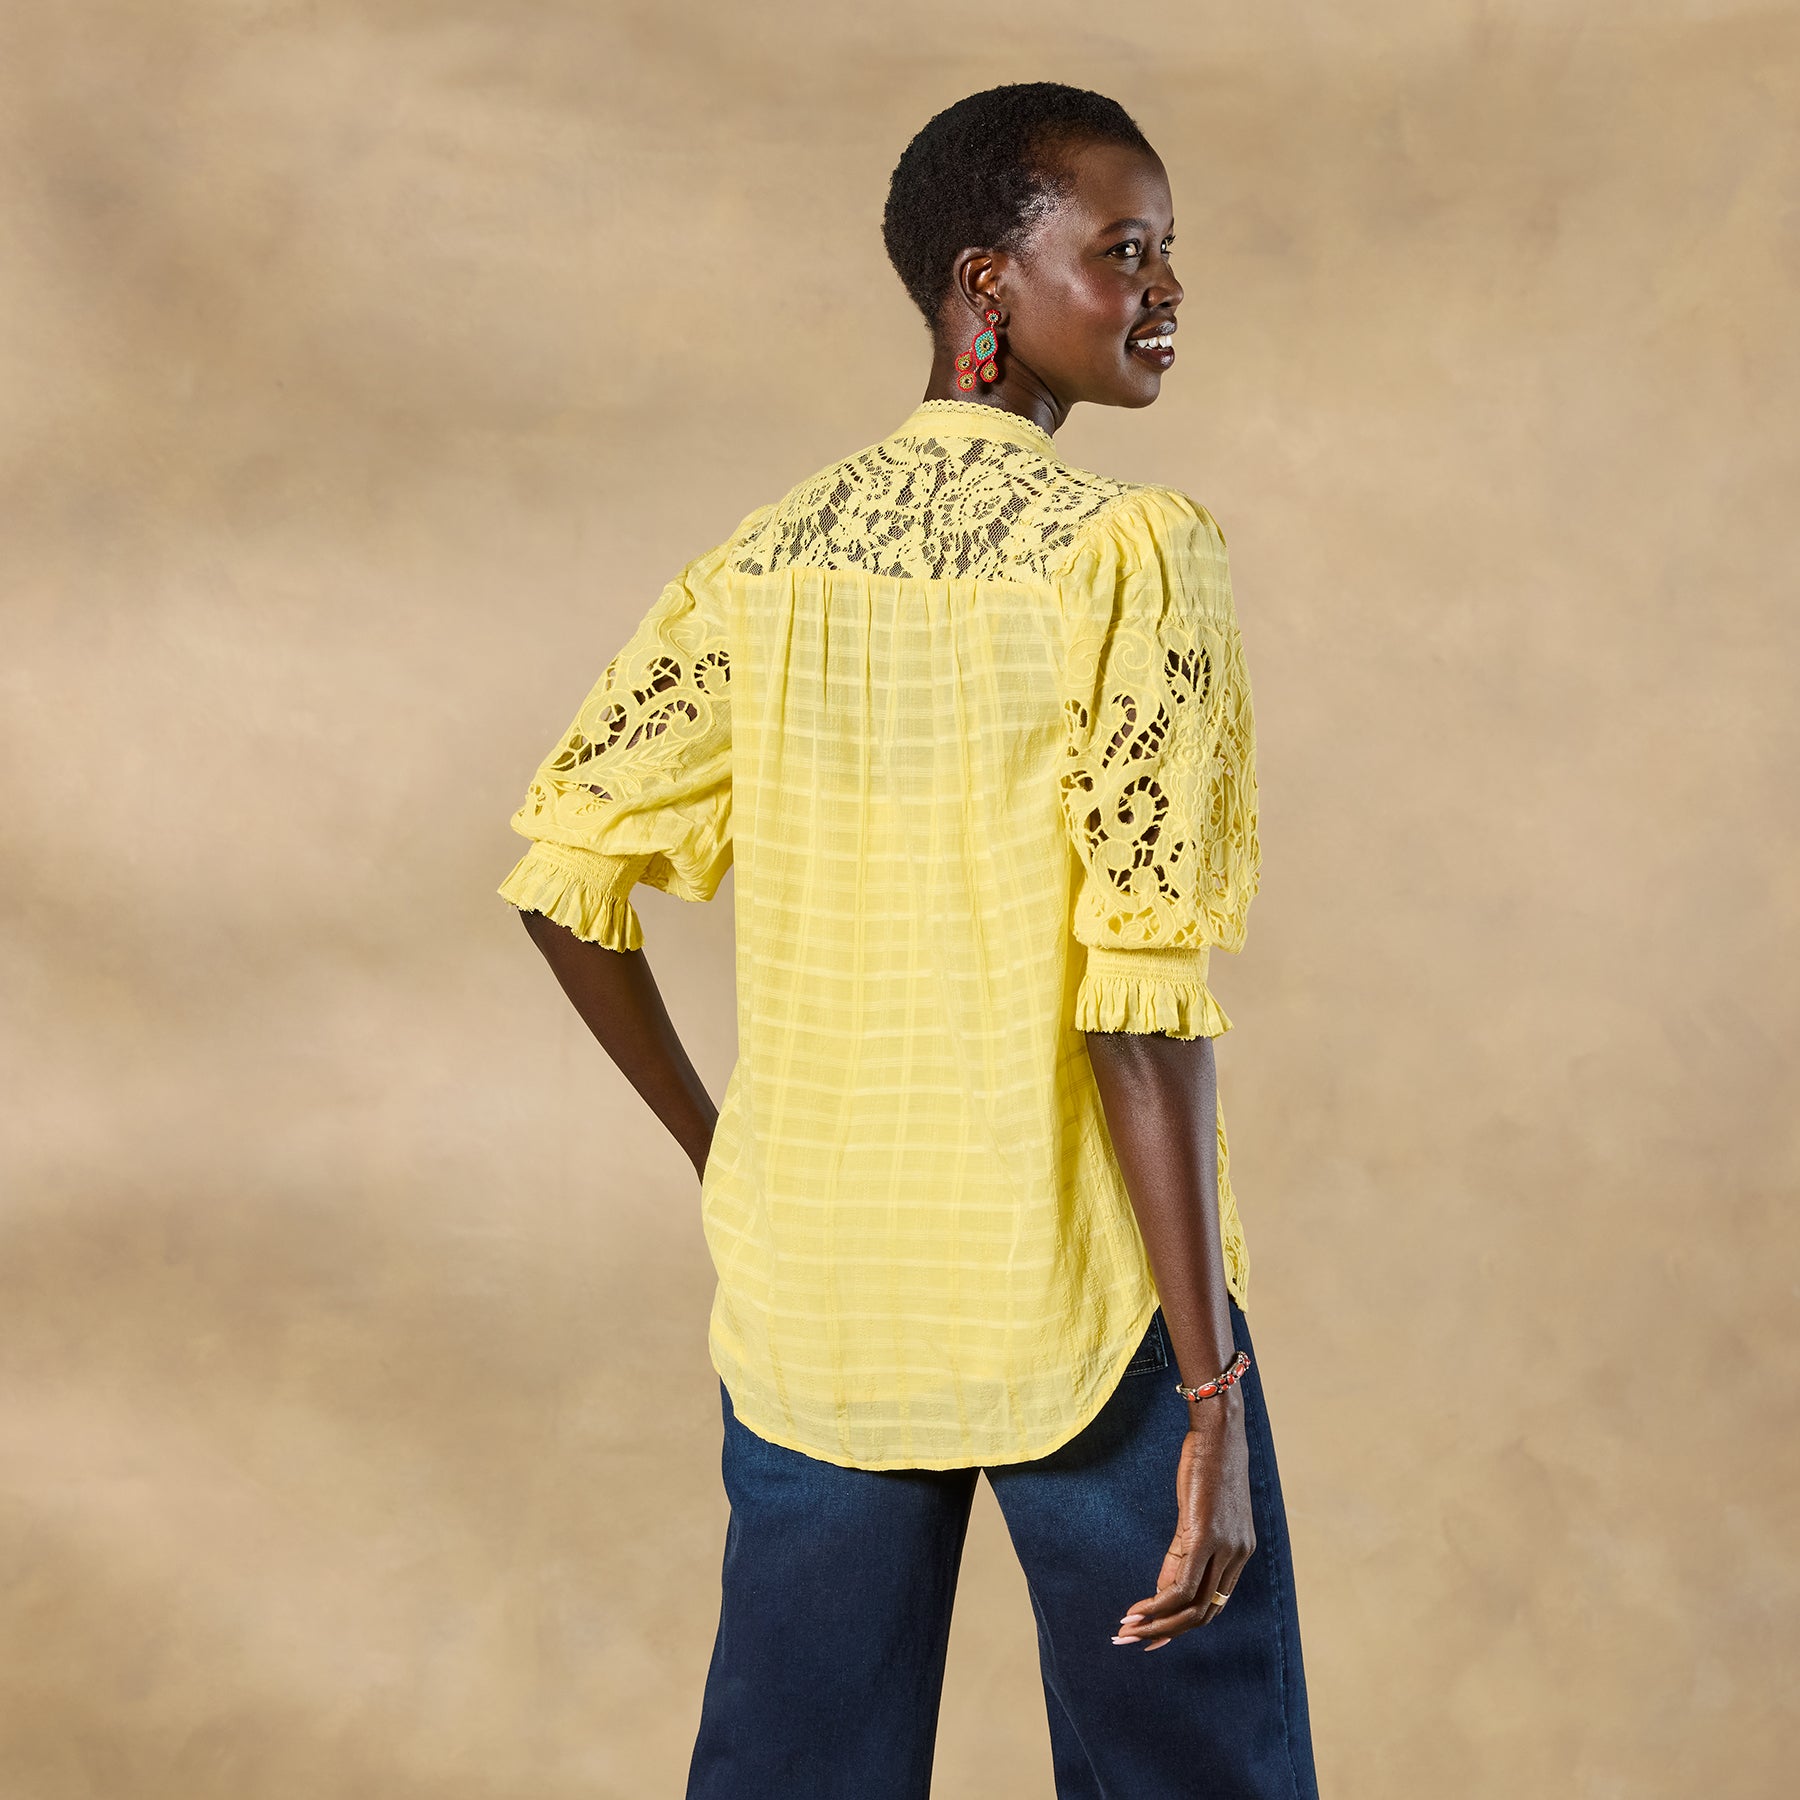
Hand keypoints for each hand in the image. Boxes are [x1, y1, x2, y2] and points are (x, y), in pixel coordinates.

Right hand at [1113, 1392, 1254, 1649]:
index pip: (1213, 1604)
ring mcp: (1224, 1548)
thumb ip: (1184, 1549)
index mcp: (1240, 1552)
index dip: (1184, 1625)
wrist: (1218, 1431)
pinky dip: (1157, 1605)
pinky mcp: (1205, 1536)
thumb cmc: (1206, 1463)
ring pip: (1191, 1607)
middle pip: (1204, 1614)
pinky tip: (1137, 1612)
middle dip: (1167, 1634)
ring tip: (1127, 1631)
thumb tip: (1163, 1586)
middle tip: (1134, 1642)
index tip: (1154, 1636)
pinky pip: (1181, 1586)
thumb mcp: (1197, 1511)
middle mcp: (1237, 1556)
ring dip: (1157, 1625)